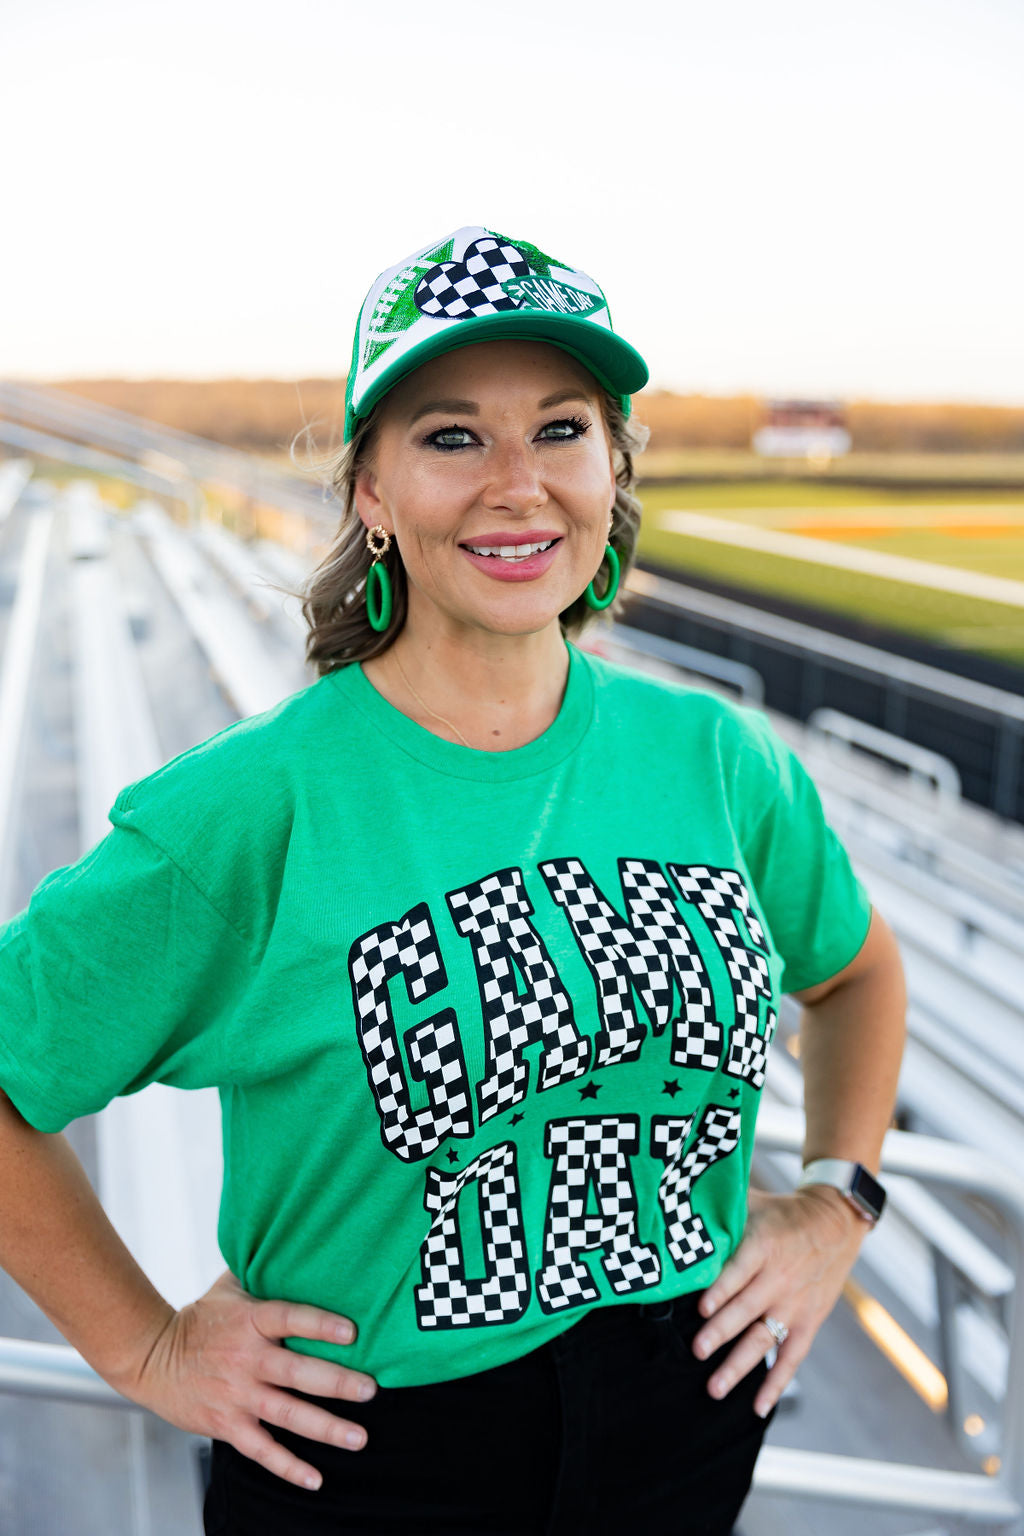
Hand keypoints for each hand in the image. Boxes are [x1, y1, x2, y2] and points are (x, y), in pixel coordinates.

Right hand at [112, 1269, 376, 1490]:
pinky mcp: (226, 1424)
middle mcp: (246, 1359)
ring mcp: (237, 1395)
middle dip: (336, 1382)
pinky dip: (287, 1466)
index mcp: (250, 1321)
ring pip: (286, 1414)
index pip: (289, 1318)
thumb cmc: (200, 1318)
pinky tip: (315, 1478)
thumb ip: (263, 1273)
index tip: (354, 1332)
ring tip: (358, 1437)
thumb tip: (300, 1243)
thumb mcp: (229, 1288)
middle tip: (371, 1390)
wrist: (151, 1357)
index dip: (320, 1324)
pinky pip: (261, 1450)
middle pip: (297, 1372)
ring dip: (325, 1427)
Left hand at [691, 1185, 867, 1417]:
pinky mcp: (809, 1322)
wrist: (835, 1223)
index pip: (740, 1271)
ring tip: (714, 1388)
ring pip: (765, 1338)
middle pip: (747, 1309)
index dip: (721, 1290)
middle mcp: (780, 1278)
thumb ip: (720, 1214)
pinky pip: (793, 1357)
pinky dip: (776, 1383)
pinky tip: (758, 1406)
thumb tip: (675, 1215)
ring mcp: (795, 1304)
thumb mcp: (752, 1203)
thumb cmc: (780, 1212)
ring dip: (740, 1365)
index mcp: (764, 1245)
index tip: (701, 1309)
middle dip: (721, 1332)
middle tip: (697, 1351)